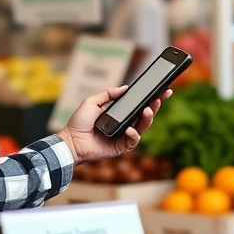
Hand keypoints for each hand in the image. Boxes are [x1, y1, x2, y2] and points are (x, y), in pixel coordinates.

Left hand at [57, 86, 171, 163]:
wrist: (72, 141)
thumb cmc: (79, 122)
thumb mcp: (92, 102)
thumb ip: (108, 94)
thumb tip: (125, 87)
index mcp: (119, 112)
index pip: (138, 104)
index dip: (150, 98)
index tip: (162, 90)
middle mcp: (125, 123)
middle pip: (145, 114)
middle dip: (155, 106)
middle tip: (159, 98)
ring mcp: (124, 135)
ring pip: (143, 126)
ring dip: (148, 118)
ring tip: (148, 110)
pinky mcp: (122, 146)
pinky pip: (134, 139)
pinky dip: (133, 133)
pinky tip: (129, 129)